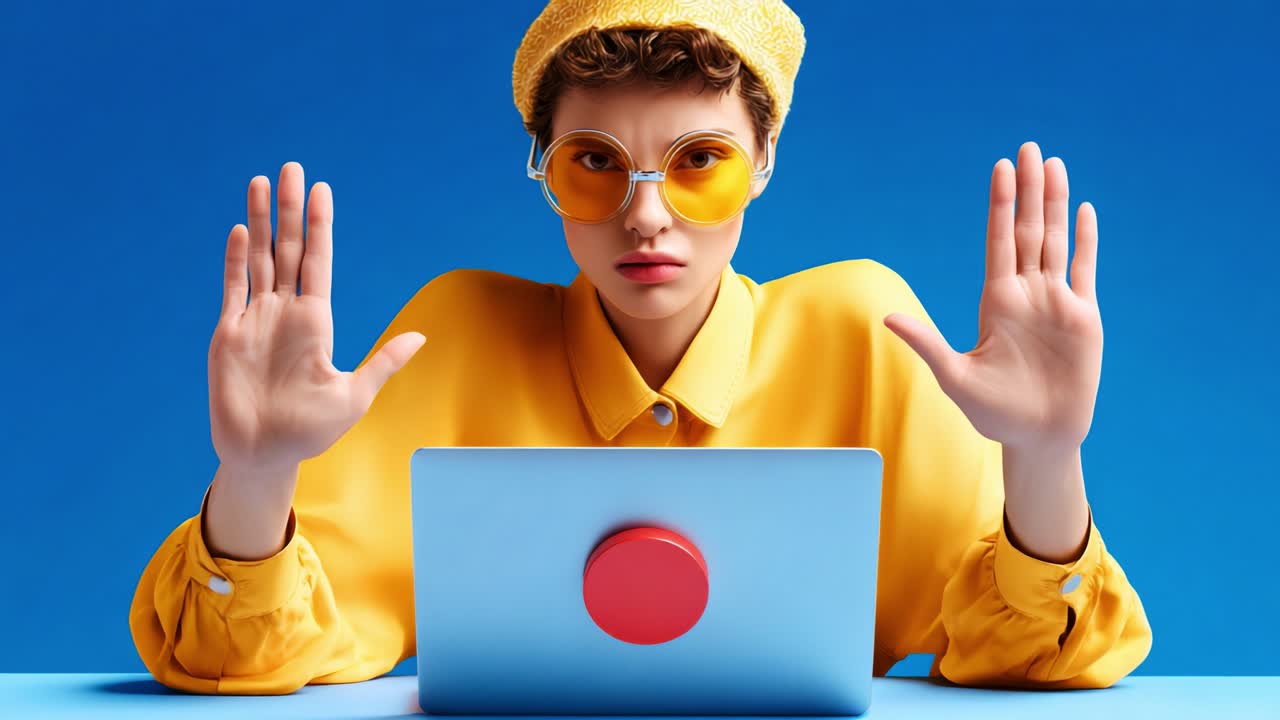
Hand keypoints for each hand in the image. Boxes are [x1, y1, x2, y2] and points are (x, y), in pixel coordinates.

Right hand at [208, 162, 425, 474]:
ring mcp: (255, 320)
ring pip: (259, 260)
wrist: (265, 457)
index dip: (319, 226)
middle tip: (292, 168)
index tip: (321, 191)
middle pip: (288, 250)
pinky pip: (233, 289)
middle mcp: (285, 313)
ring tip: (261, 183)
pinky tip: (240, 230)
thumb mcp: (354, 396)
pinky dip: (236, 260)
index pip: (319, 262)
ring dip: (259, 222)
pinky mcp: (227, 335)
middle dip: (289, 210)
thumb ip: (382, 363)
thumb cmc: (310, 432)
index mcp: (316, 322)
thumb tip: (422, 338)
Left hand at [883, 141, 1102, 452]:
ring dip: (1055, 204)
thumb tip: (886, 318)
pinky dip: (1085, 241)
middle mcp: (1026, 294)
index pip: (998, 242)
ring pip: (1056, 242)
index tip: (1000, 169)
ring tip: (1054, 165)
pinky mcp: (1084, 317)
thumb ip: (926, 343)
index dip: (1000, 205)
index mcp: (995, 302)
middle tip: (1027, 148)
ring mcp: (1056, 303)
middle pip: (1028, 231)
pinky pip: (1085, 270)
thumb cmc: (995, 413)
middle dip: (1029, 190)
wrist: (1039, 437)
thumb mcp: (955, 377)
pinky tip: (1084, 211)